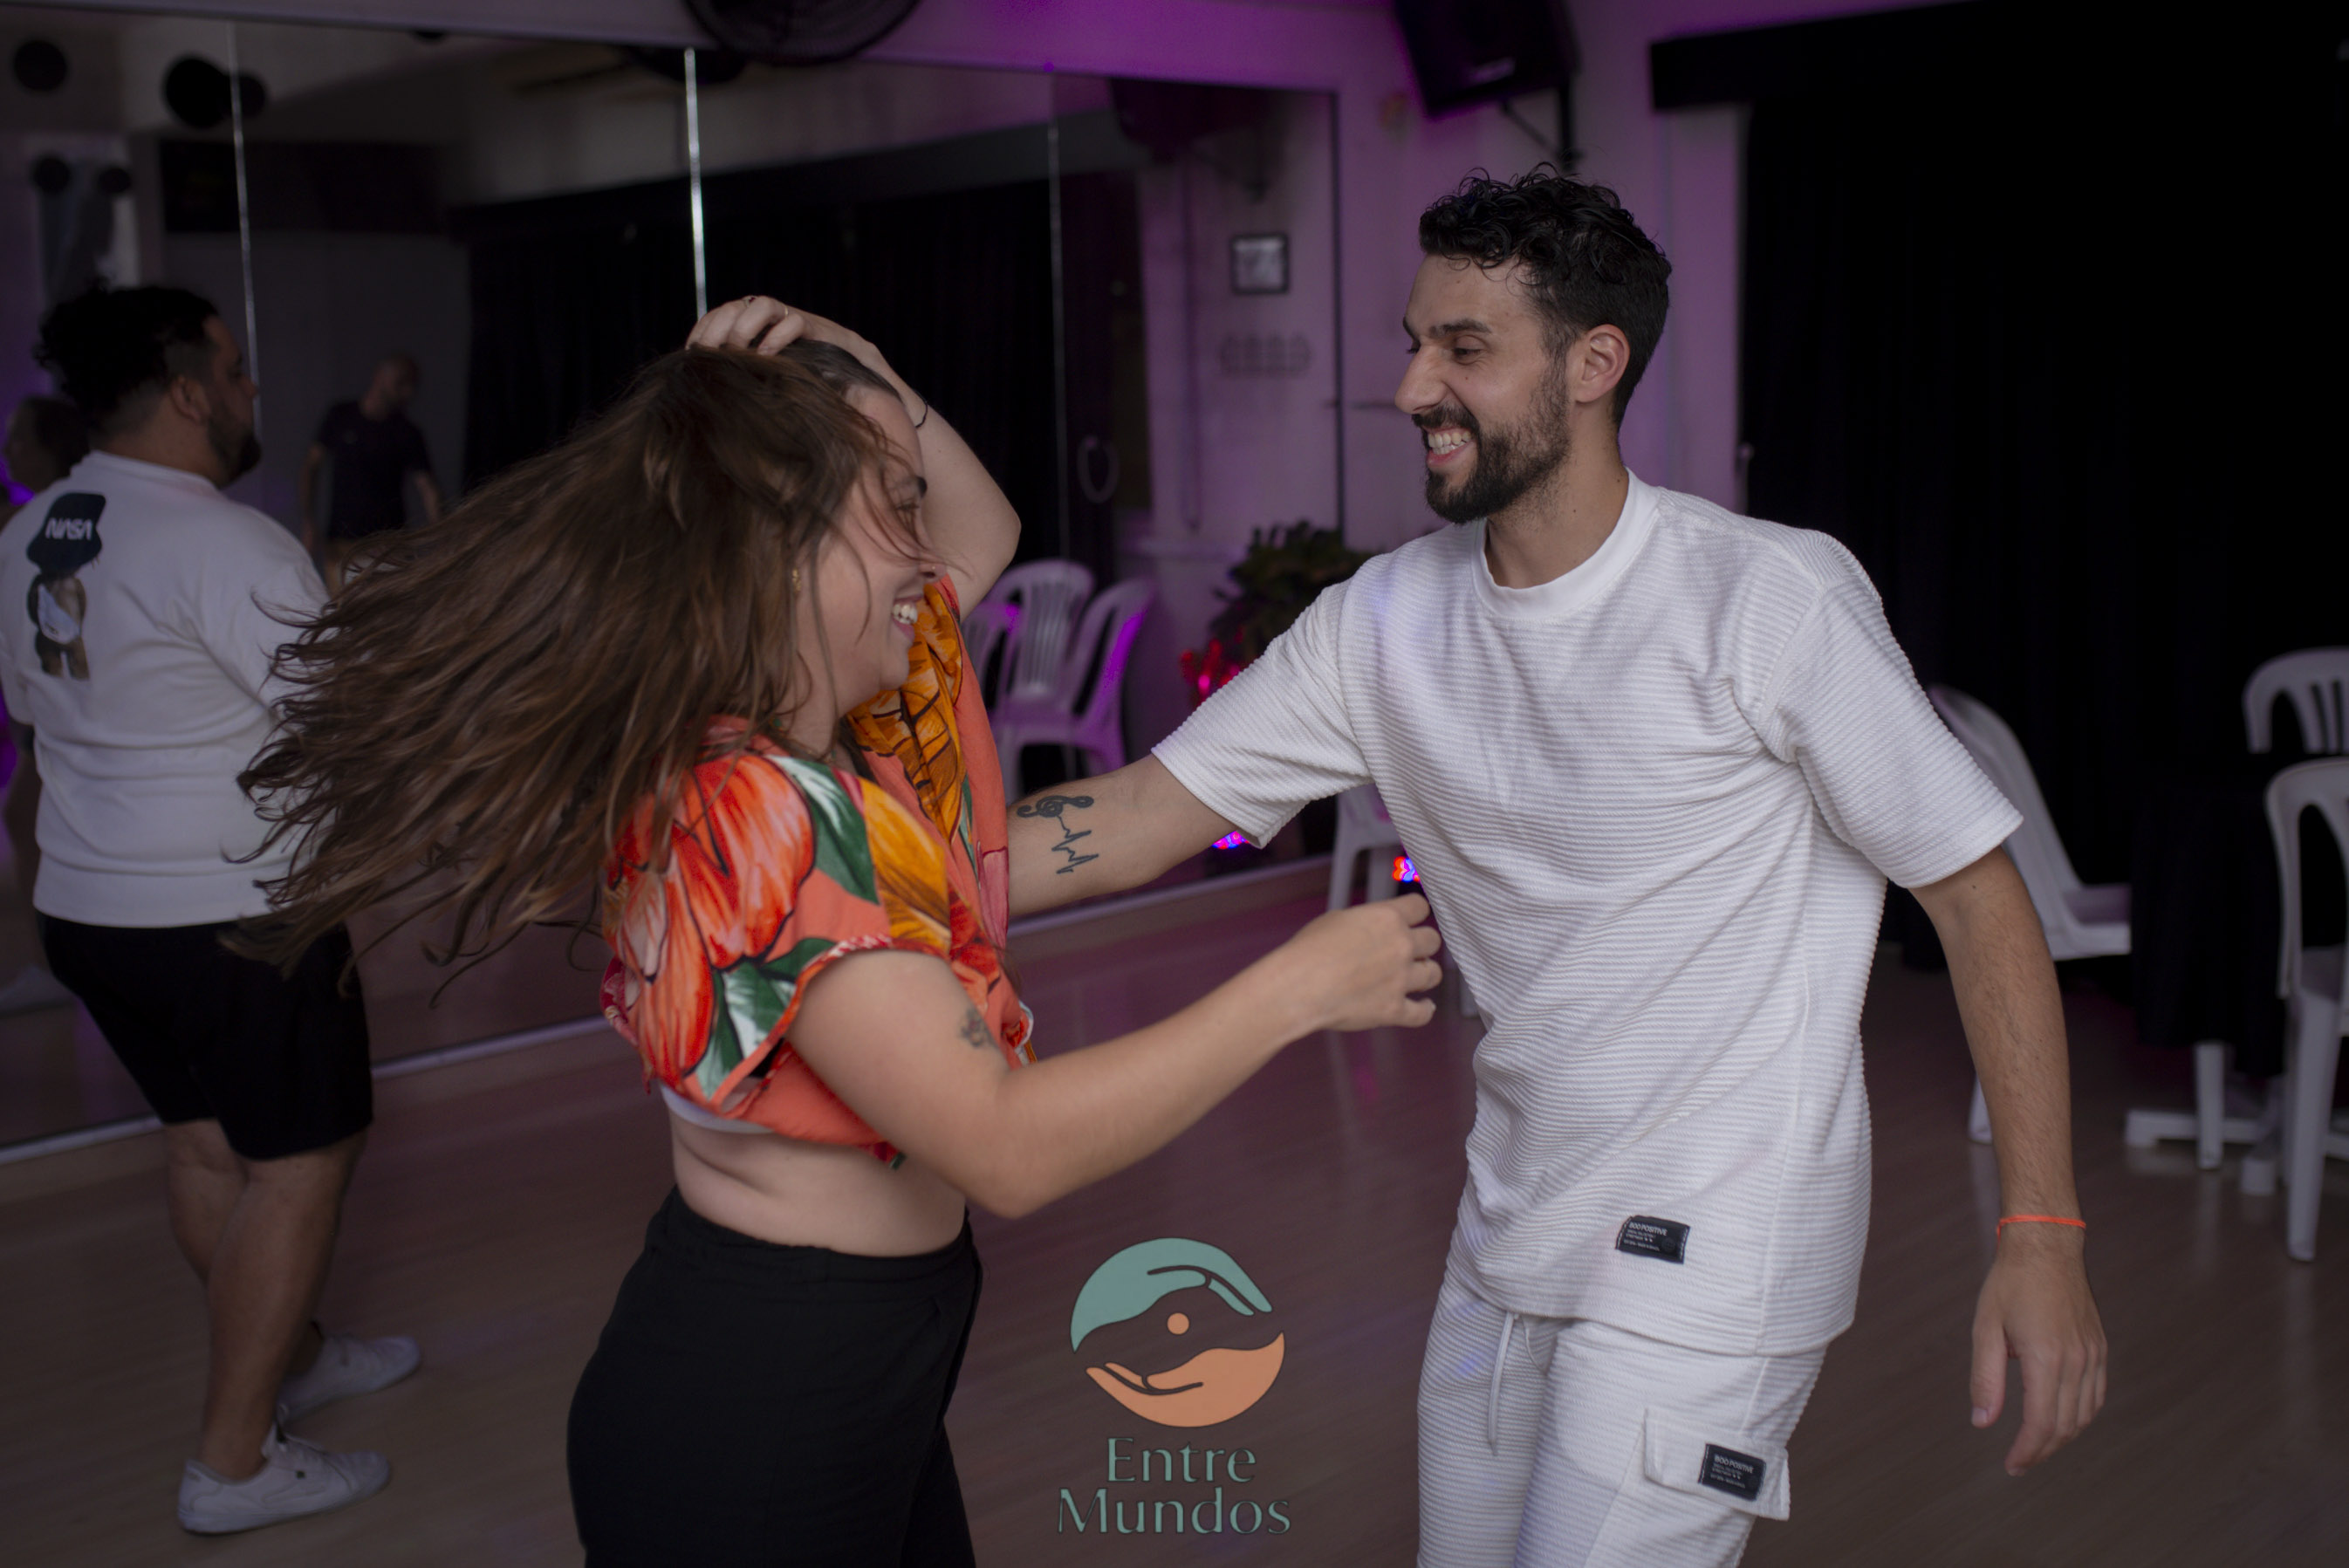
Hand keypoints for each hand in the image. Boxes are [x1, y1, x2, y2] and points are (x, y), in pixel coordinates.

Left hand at [685, 297, 896, 389]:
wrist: (862, 382)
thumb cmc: (810, 387)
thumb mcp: (770, 384)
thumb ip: (747, 379)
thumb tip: (708, 393)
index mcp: (756, 327)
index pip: (720, 315)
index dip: (703, 329)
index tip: (690, 353)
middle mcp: (773, 318)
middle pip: (735, 306)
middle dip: (718, 327)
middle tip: (708, 352)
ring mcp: (795, 320)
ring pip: (763, 305)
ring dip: (744, 326)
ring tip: (737, 351)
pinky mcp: (817, 328)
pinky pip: (793, 322)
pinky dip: (777, 336)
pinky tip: (768, 357)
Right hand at [1272, 894, 1442, 1033]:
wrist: (1300, 987)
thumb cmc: (1309, 950)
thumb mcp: (1337, 919)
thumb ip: (1365, 923)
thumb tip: (1372, 930)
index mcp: (1387, 918)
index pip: (1419, 906)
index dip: (1415, 913)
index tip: (1412, 919)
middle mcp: (1401, 946)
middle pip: (1433, 940)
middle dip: (1422, 944)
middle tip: (1411, 950)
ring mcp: (1401, 979)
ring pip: (1433, 974)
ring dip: (1425, 974)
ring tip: (1416, 977)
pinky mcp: (1394, 1009)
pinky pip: (1422, 1013)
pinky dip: (1424, 1009)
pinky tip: (1424, 1005)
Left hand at [1970, 1223, 2105, 1474]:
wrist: (2046, 1247)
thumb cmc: (2011, 1283)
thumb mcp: (1985, 1328)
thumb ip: (1985, 1378)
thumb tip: (1983, 1421)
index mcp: (2046, 1357)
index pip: (2041, 1422)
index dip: (2027, 1450)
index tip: (2012, 1465)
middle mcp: (2076, 1360)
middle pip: (2066, 1425)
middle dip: (2042, 1450)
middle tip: (2020, 1462)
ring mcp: (2093, 1354)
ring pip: (2085, 1414)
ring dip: (2063, 1436)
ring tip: (2038, 1445)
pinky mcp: (2099, 1347)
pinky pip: (2096, 1394)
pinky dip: (2081, 1415)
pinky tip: (2063, 1419)